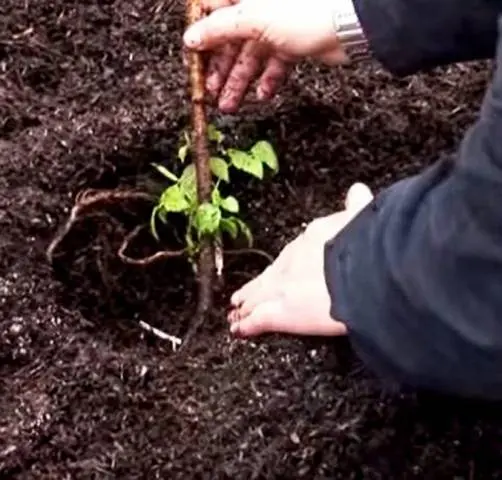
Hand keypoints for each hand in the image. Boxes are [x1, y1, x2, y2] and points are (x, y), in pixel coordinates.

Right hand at [183, 0, 349, 112]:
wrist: (349, 24)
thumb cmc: (304, 10)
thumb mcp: (251, 18)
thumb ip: (218, 28)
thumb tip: (191, 38)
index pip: (211, 12)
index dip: (200, 38)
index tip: (193, 61)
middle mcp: (259, 6)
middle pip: (229, 40)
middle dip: (220, 69)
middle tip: (211, 92)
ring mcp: (276, 25)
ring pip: (250, 56)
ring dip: (240, 82)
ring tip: (230, 105)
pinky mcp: (292, 43)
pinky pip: (274, 64)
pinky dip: (268, 81)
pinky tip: (263, 94)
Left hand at [227, 182, 372, 337]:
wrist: (364, 271)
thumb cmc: (367, 247)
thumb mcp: (364, 219)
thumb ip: (358, 208)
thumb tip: (358, 191)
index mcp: (313, 238)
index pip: (293, 253)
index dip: (283, 264)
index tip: (278, 269)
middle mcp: (292, 262)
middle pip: (270, 275)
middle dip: (256, 286)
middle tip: (243, 294)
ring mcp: (282, 287)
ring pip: (258, 295)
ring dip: (247, 303)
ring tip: (237, 310)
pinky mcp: (280, 312)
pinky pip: (258, 320)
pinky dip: (247, 326)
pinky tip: (238, 330)